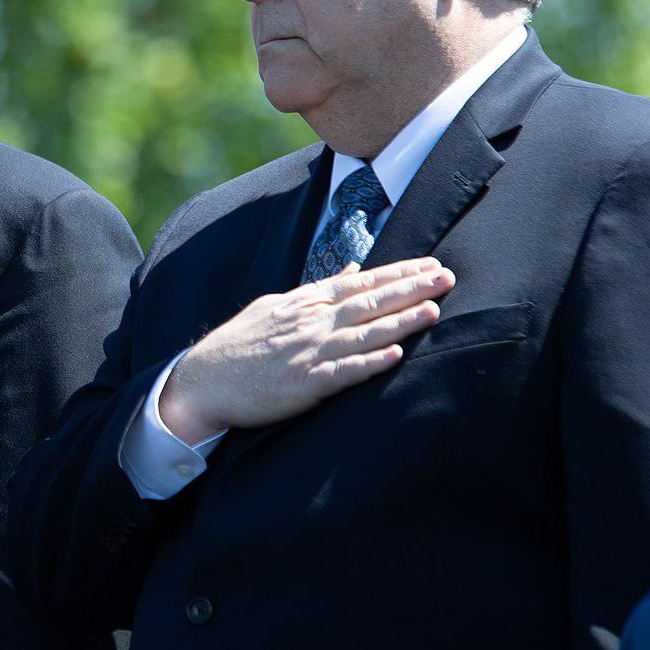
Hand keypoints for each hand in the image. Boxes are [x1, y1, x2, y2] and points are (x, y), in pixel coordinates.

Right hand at [158, 257, 454, 442]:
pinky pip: (343, 372)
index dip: (398, 273)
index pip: (360, 282)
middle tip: (447, 277)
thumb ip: (316, 289)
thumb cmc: (239, 345)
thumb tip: (352, 268)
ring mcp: (307, 353)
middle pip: (369, 302)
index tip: (430, 264)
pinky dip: (369, 364)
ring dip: (400, 322)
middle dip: (410, 289)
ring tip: (432, 310)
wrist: (202, 381)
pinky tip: (395, 356)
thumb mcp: (275, 306)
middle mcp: (310, 323)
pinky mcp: (303, 385)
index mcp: (305, 302)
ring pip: (363, 334)